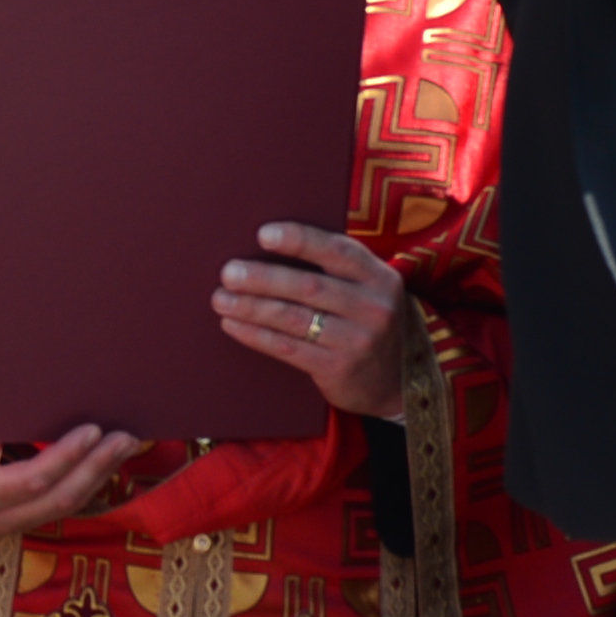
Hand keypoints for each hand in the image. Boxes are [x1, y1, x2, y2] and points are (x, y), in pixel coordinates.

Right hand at [0, 423, 142, 533]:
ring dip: (102, 474)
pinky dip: (92, 481)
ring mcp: (20, 526)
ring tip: (126, 445)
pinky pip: (69, 505)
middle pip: (61, 498)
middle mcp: (2, 519)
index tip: (92, 430)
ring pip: (71, 505)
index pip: (32, 479)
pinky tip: (109, 460)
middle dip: (96, 466)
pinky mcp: (33, 523)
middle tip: (124, 437)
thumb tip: (34, 393)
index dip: (65, 456)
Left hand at [214, 219, 411, 418]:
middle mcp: (374, 308)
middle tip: (229, 272)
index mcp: (380, 277)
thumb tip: (269, 244)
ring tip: (221, 299)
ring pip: (294, 318)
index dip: (300, 240)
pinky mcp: (338, 368)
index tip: (263, 234)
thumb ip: (335, 270)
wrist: (394, 382)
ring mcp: (358, 341)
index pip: (338, 251)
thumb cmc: (364, 322)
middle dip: (263, 278)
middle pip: (309, 286)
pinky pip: (288, 348)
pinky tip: (234, 324)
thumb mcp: (367, 291)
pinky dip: (256, 334)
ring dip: (252, 307)